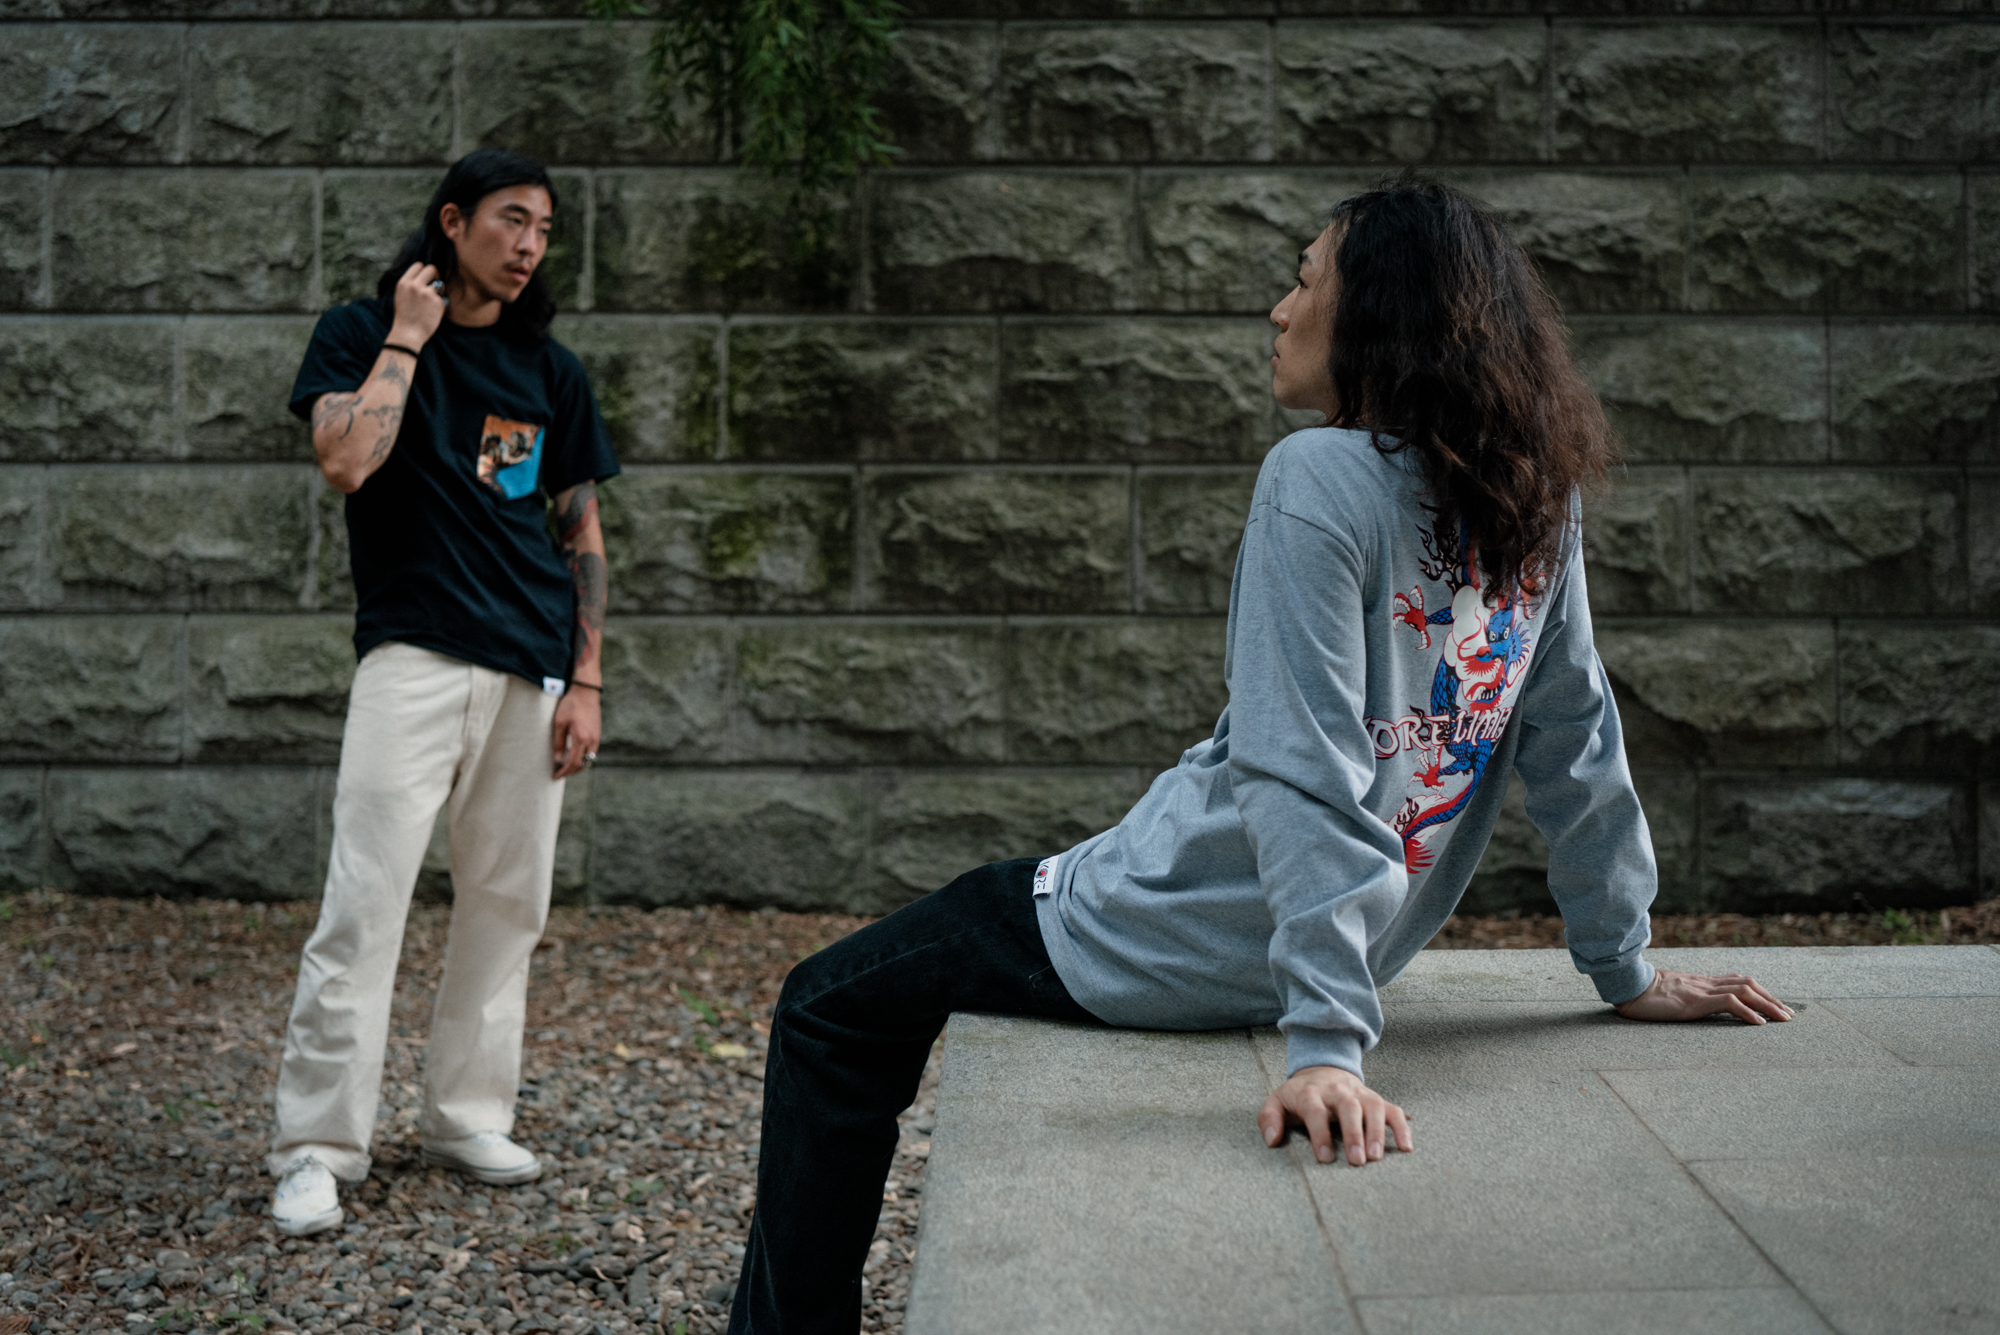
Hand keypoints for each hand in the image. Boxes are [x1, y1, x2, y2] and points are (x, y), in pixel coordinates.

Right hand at [390, 262, 446, 348]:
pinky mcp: (438, 302)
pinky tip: (432, 313)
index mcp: (403, 283)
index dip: (424, 271)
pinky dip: (440, 305)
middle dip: (435, 275)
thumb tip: (426, 275)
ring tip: (431, 303)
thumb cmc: (405, 317)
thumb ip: (411, 285)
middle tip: (435, 285)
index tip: (426, 278)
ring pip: (440, 284)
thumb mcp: (402, 296)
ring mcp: (427, 293)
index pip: (418, 265)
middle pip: (431, 269)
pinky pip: (443, 299)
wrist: (408, 334)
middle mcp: (415, 285)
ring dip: (439, 291)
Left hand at [550, 687, 600, 779]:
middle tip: (560, 773)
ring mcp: (596, 738)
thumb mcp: (559, 723)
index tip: (556, 775)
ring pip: (589, 759)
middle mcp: (591, 740)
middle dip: (571, 771)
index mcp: (581, 738)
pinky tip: (574, 755)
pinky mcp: (597, 734)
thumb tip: (558, 759)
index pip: (573, 762)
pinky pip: (592, 752)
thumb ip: (558, 742)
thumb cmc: (571, 705)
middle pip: (583, 764)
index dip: (565, 771)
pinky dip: (583, 757)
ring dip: (578, 765)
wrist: (586, 692)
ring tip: (566, 766)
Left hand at [1258, 1065, 1412, 1166]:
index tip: (1325, 1158)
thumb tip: (1272, 1140)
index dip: (1320, 1134)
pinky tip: (1406, 1147)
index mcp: (1310, 1092)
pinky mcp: (1376, 1099)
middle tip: (1357, 1161)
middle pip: (1348, 1107)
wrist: (1323, 1070)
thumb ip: (1268, 1118)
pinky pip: (1393, 1110)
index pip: (1315, 1111)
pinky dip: (1401, 1127)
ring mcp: (1359, 1094)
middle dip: (1353, 1133)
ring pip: (1372, 1107)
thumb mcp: (1276, 1101)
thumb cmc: (1299, 1095)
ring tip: (1377, 1157)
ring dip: (1377, 1131)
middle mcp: (1337, 1091)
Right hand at [1614, 967, 1792, 1024]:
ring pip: (1744, 991)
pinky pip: (1728, 1002)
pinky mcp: (1696, 1001)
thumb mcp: (1668, 995)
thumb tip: (1686, 1005)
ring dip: (1768, 1004)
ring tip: (1783, 1019)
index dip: (1760, 992)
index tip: (1775, 1006)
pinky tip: (1759, 1023)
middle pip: (1748, 984)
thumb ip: (1682, 997)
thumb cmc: (1641, 993)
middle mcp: (1705, 983)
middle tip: (1788, 1015)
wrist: (1627, 986)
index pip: (1737, 982)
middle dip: (1771, 998)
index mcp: (1700, 983)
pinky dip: (1748, 1012)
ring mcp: (1701, 991)